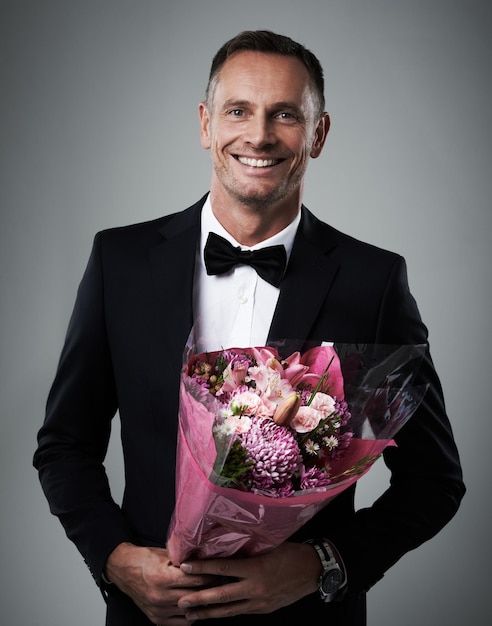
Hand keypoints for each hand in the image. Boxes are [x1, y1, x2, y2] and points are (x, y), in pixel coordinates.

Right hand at [104, 542, 223, 624]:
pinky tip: (197, 606)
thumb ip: (185, 560)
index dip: (211, 576)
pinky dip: (191, 614)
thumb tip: (206, 560)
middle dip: (211, 589)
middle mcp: (160, 596)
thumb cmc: (146, 559)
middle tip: (222, 582)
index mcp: (163, 577)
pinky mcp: (156, 618)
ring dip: (202, 603)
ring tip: (212, 594)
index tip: (221, 572)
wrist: (124, 570)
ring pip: (190, 610)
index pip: (196, 580)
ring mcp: (158, 610)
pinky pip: (181, 622)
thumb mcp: (166, 555)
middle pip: (195, 596)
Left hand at [177, 541, 320, 620]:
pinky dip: (226, 612)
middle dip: (199, 599)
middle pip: (221, 596)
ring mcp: (260, 602)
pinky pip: (241, 611)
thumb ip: (248, 549)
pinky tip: (215, 613)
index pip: (223, 569)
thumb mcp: (269, 545)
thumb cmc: (292, 552)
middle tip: (180, 601)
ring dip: (208, 612)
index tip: (185, 566)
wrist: (314, 571)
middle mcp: (256, 588)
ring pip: (229, 610)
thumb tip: (225, 545)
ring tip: (190, 614)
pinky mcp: (264, 608)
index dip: (203, 568)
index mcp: (256, 569)